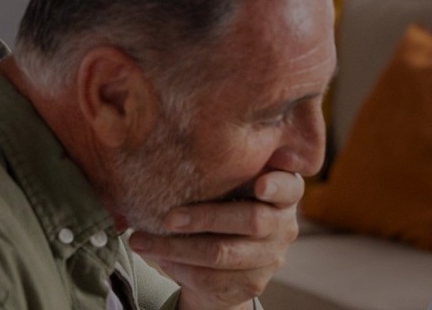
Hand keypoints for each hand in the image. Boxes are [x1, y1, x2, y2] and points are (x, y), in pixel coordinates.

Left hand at [129, 170, 303, 309]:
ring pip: (222, 253)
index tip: (259, 184)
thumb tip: (172, 148)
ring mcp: (270, 258)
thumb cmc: (225, 207)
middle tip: (169, 218)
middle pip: (251, 220)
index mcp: (284, 194)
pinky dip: (181, 269)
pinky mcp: (252, 283)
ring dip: (177, 249)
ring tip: (142, 241)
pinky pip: (212, 279)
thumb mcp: (230, 187)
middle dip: (205, 218)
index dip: (276, 186)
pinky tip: (162, 260)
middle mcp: (283, 225)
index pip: (289, 187)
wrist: (230, 263)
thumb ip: (222, 172)